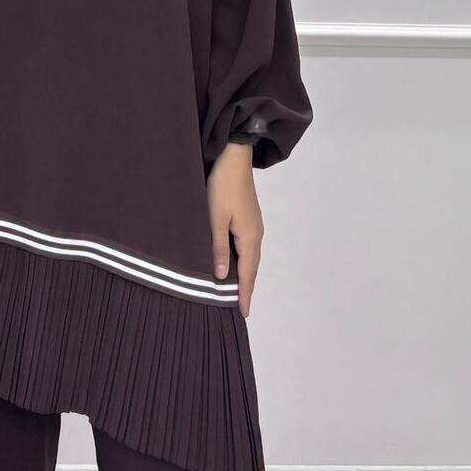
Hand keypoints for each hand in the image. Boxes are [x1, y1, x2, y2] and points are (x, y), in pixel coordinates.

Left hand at [206, 144, 263, 318]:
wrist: (233, 156)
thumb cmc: (222, 186)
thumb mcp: (215, 218)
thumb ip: (217, 247)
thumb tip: (220, 275)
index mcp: (250, 237)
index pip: (247, 273)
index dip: (244, 294)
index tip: (243, 314)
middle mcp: (255, 234)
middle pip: (252, 267)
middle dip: (246, 288)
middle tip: (241, 308)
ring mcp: (253, 225)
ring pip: (249, 257)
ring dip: (244, 274)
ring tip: (236, 291)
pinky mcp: (247, 217)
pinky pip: (246, 246)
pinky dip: (241, 260)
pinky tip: (233, 263)